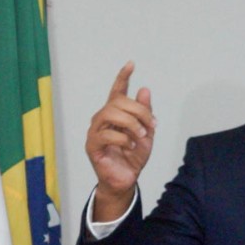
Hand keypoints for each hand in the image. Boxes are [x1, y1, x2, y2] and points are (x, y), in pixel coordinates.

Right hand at [85, 61, 156, 220]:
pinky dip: (123, 138)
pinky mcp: (92, 146)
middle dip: (139, 110)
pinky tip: (130, 146)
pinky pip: (106, 134)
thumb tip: (145, 89)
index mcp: (115, 115)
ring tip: (141, 134)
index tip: (131, 64)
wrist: (126, 180)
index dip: (123, 77)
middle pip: (118, 102)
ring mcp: (95, 132)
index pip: (117, 91)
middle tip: (152, 124)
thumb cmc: (132, 157)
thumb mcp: (146, 133)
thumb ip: (145, 113)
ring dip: (131, 123)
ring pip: (110, 114)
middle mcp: (102, 119)